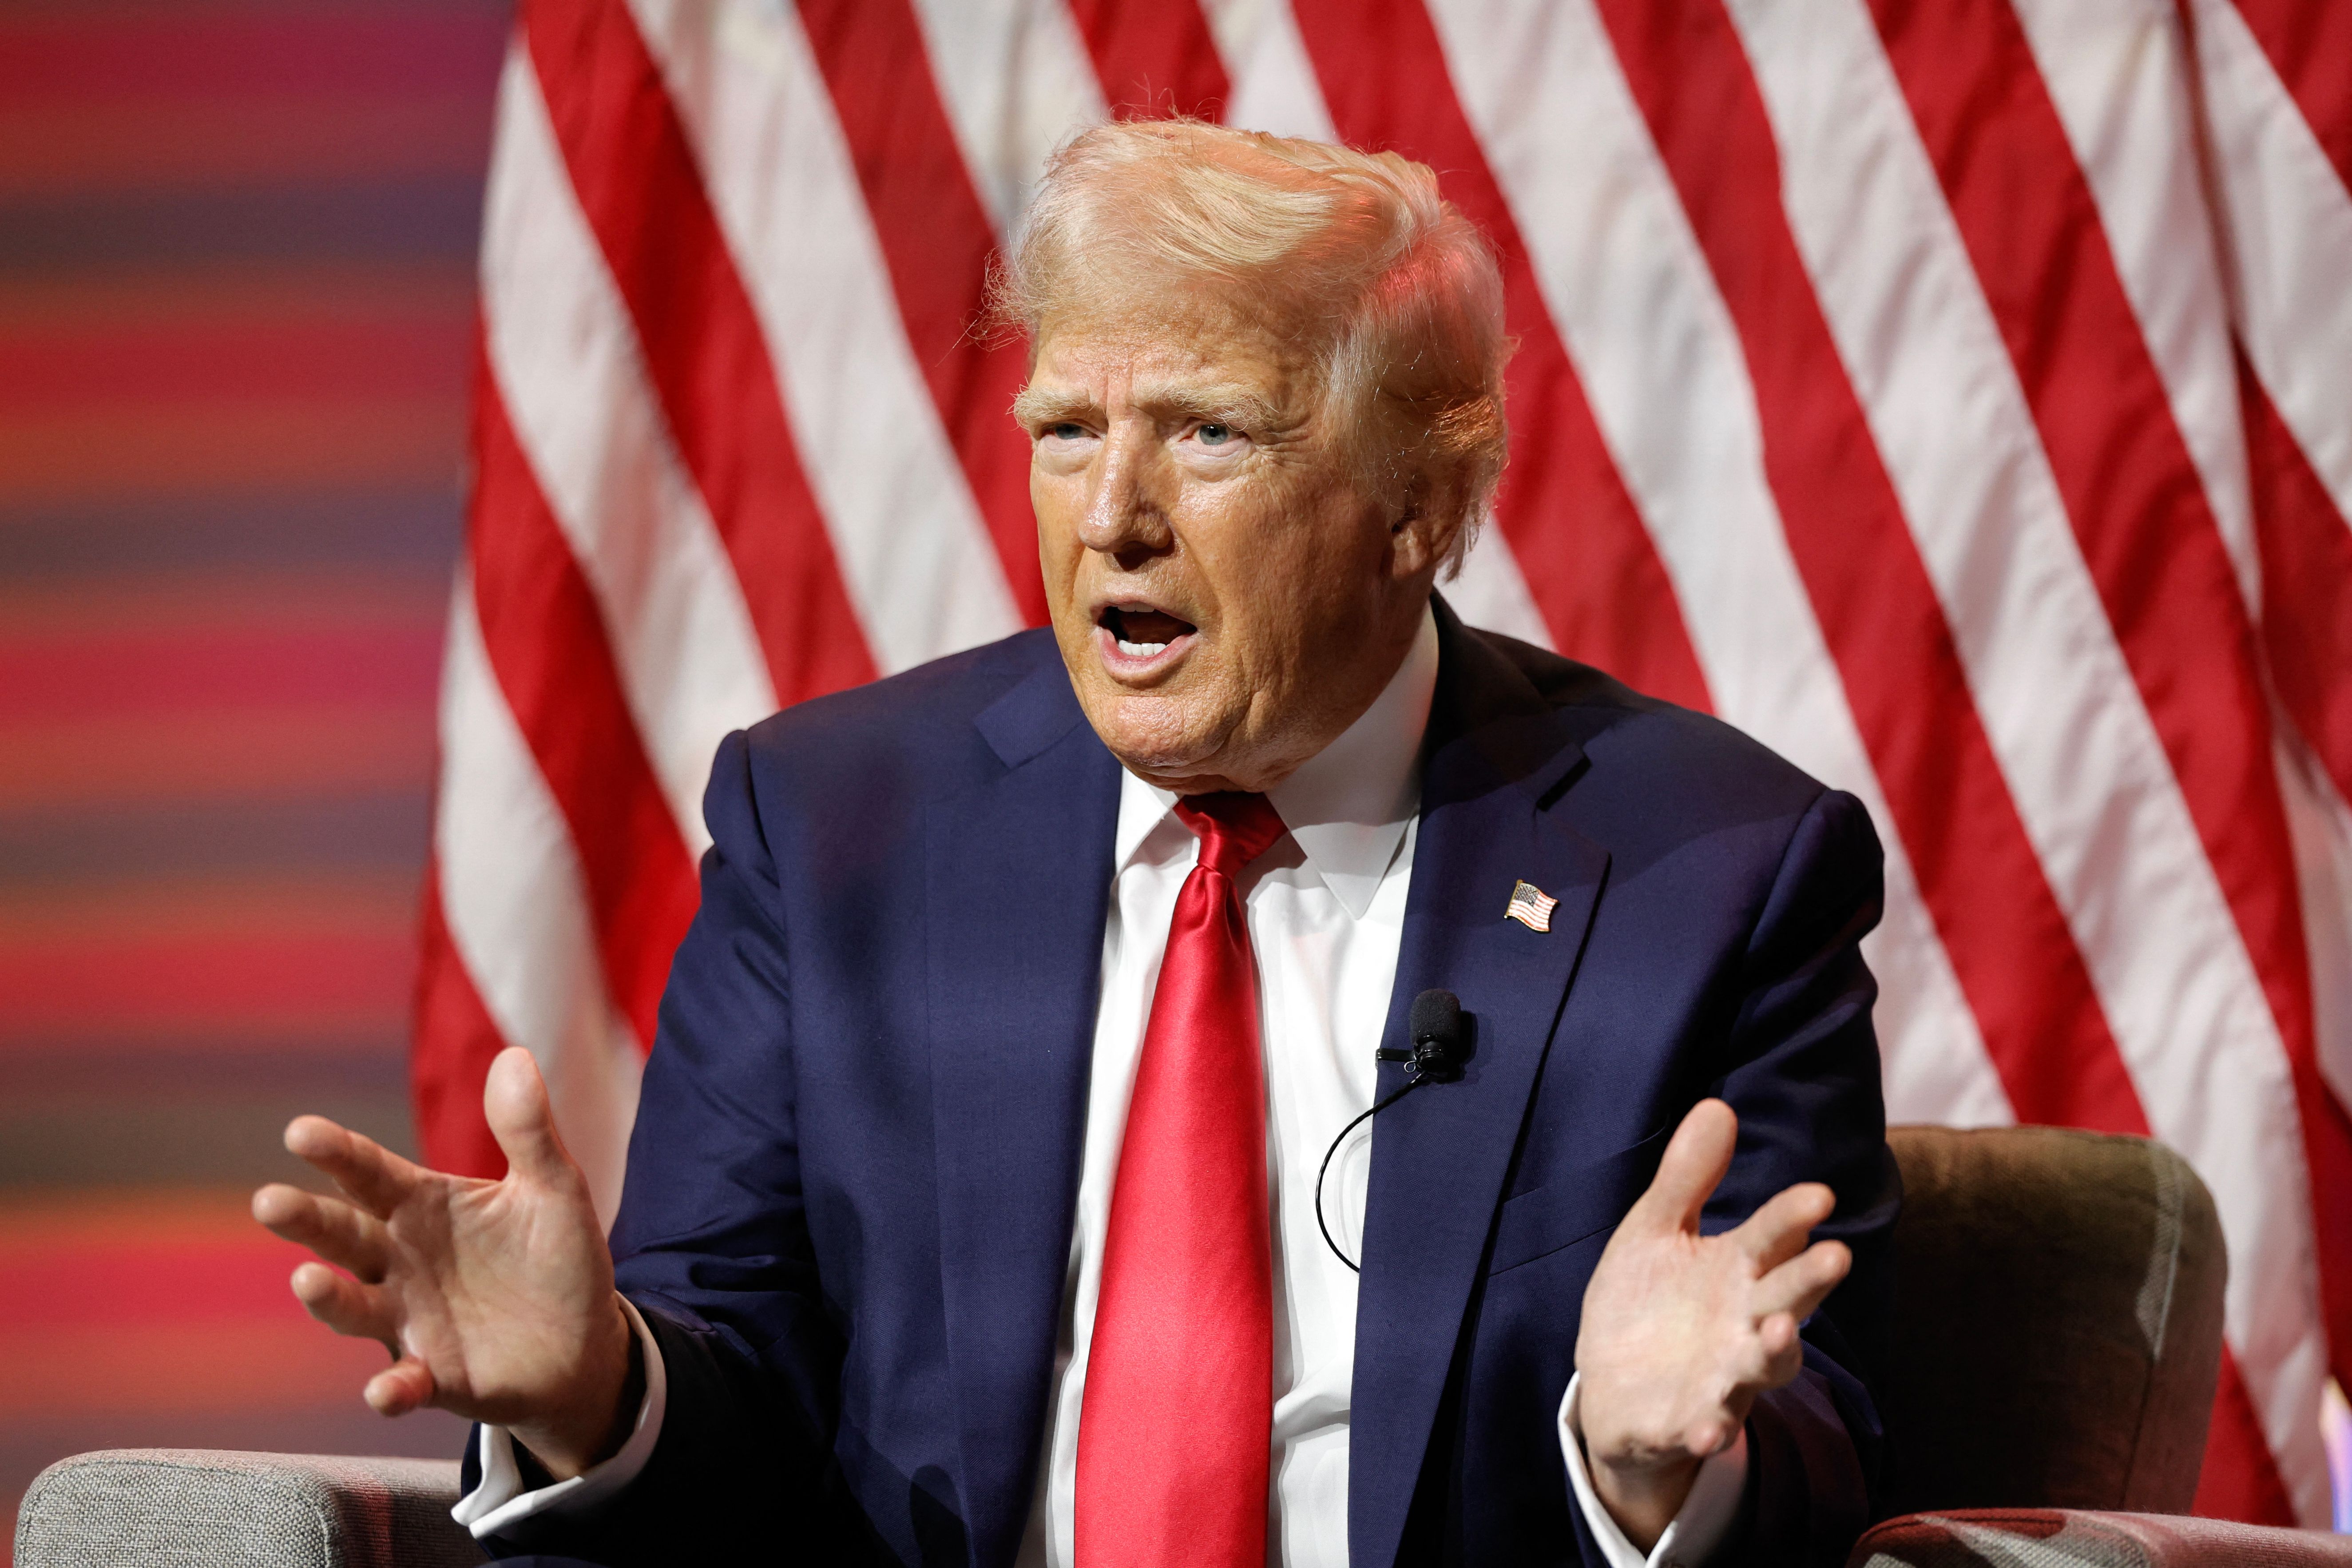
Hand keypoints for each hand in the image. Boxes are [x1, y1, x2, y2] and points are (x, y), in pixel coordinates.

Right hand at [252, 1046, 637, 1477]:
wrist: (585, 1344)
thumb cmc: (556, 1258)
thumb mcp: (554, 1189)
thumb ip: (528, 1131)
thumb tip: (513, 1055)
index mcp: (424, 1206)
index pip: (371, 1173)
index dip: (337, 1153)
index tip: (300, 1130)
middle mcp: (400, 1262)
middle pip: (343, 1236)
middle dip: (305, 1220)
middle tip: (268, 1202)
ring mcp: (409, 1321)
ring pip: (355, 1308)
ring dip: (328, 1299)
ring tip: (307, 1280)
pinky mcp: (434, 1378)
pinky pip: (403, 1385)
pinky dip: (392, 1389)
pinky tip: (384, 1391)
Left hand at [1572, 1099, 1850, 1550]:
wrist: (1614, 1387)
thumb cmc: (1648, 1302)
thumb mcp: (1655, 1231)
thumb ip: (1687, 1178)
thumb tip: (1718, 1105)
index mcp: (1738, 1272)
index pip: (1774, 1237)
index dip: (1794, 1216)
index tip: (1818, 1193)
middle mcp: (1745, 1325)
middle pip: (1787, 1298)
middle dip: (1809, 1279)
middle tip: (1834, 1255)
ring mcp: (1722, 1378)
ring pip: (1761, 1368)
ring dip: (1775, 1352)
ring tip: (1778, 1333)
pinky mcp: (1687, 1421)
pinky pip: (1704, 1427)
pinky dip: (1709, 1429)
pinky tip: (1707, 1428)